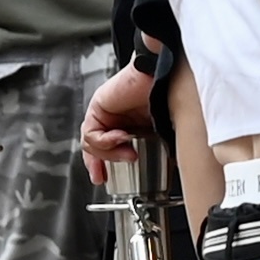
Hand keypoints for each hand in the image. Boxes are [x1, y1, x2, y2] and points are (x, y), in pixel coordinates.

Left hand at [77, 56, 161, 180]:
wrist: (166, 79)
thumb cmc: (168, 99)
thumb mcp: (158, 134)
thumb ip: (147, 149)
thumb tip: (144, 170)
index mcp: (127, 123)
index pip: (106, 147)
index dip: (103, 165)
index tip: (104, 179)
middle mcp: (113, 117)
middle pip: (93, 146)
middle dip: (98, 164)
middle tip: (103, 176)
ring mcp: (104, 111)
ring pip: (91, 142)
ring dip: (109, 153)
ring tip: (128, 153)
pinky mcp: (98, 105)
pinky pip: (92, 132)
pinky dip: (106, 140)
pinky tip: (122, 137)